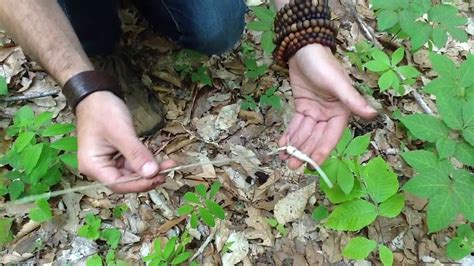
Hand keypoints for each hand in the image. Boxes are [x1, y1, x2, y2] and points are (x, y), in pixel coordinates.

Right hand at [76, 91, 173, 192]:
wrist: (96, 95)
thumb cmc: (103, 111)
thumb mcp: (121, 132)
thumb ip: (136, 154)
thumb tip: (152, 173)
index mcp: (93, 166)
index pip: (118, 184)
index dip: (139, 184)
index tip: (158, 177)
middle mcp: (98, 168)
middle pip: (125, 181)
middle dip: (147, 177)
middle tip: (167, 171)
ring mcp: (107, 162)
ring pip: (131, 173)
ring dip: (149, 170)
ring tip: (168, 165)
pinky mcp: (116, 156)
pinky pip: (132, 164)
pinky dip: (145, 162)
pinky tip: (159, 160)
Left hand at [279, 44, 376, 168]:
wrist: (304, 49)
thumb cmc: (323, 64)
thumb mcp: (337, 82)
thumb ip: (352, 99)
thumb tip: (372, 114)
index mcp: (341, 111)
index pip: (331, 136)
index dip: (321, 150)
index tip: (312, 164)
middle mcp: (329, 114)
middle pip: (315, 137)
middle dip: (304, 151)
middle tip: (292, 167)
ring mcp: (315, 111)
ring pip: (305, 133)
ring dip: (295, 146)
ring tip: (285, 160)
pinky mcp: (302, 107)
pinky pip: (296, 124)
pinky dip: (289, 134)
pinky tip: (282, 145)